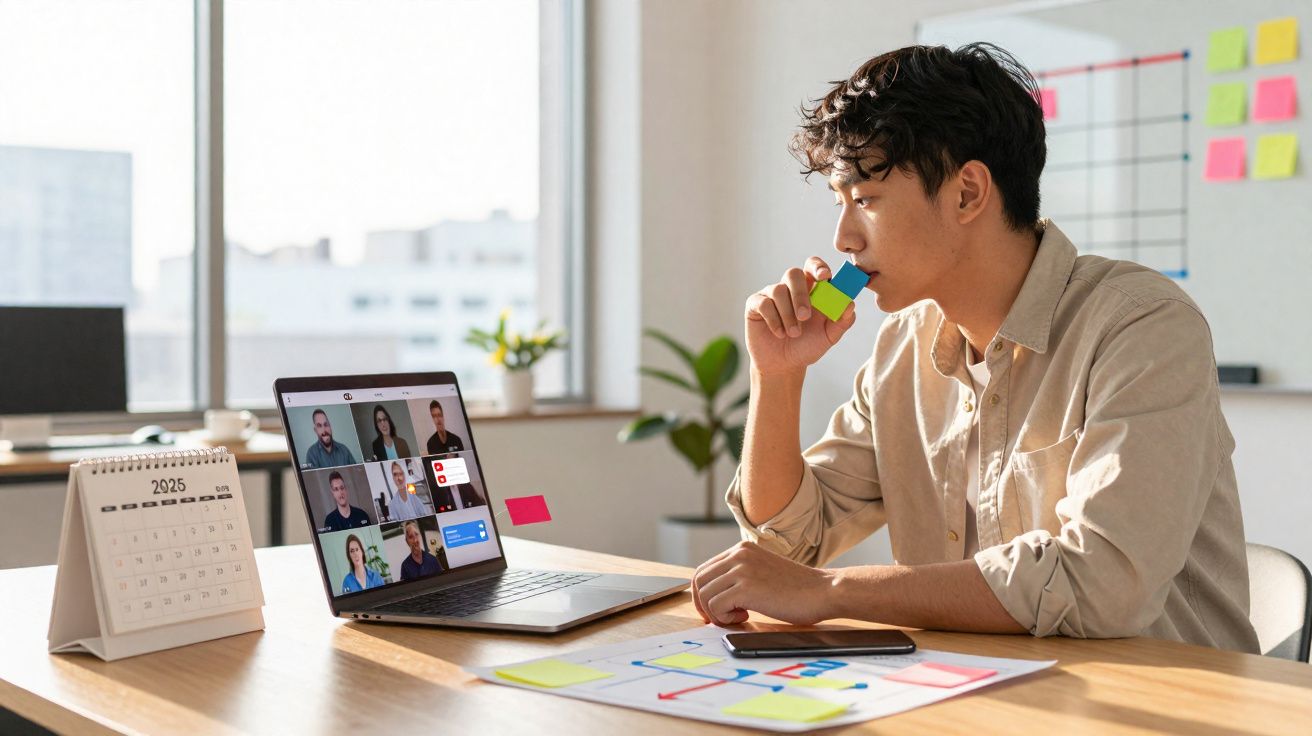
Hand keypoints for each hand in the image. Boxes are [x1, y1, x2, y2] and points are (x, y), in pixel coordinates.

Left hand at [691, 541, 836, 625]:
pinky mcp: (745, 587)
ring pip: (705, 595)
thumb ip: (740, 575)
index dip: (704, 593)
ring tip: (741, 616)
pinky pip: (715, 607)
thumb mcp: (762, 572)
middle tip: (724, 617)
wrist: (824, 591)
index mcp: (741, 549)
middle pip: (699, 581)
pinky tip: (747, 616)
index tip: (716, 610)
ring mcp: (741, 569)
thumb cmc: (797, 589)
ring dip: (717, 613)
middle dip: (705, 604)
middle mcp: (738, 554)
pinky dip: (725, 618)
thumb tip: (712, 594)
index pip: (704, 570)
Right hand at [744, 257, 856, 376]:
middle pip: (793, 273)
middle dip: (800, 294)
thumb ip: (842, 321)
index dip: (818, 267)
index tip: (825, 277)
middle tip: (805, 316)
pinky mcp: (755, 304)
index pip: (813, 266)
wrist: (783, 365)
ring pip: (778, 290)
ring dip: (788, 314)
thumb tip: (850, 304)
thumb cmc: (806, 347)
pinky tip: (779, 333)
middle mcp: (790, 288)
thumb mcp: (828, 337)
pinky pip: (764, 303)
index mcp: (811, 289)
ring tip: (793, 333)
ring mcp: (771, 295)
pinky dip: (774, 320)